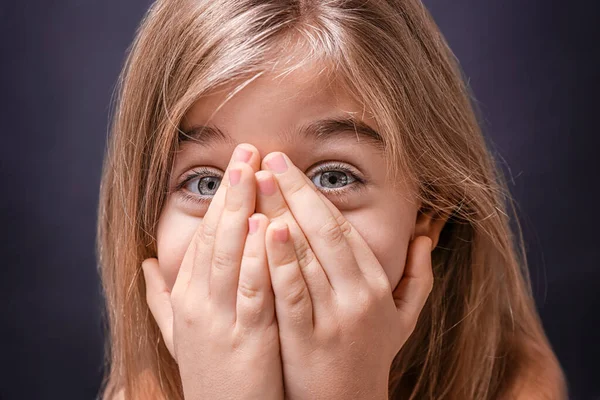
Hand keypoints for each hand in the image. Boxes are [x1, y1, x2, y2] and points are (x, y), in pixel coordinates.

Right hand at [142, 144, 283, 399]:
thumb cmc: (210, 373)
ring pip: (229, 255)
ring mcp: (220, 319)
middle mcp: (197, 302)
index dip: (219, 199)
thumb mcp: (180, 334)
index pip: (202, 236)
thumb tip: (146, 266)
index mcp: (186, 297)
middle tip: (246, 150)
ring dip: (242, 211)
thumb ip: (161, 298)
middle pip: (214, 236)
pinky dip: (257, 257)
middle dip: (231, 191)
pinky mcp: (246, 337)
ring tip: (254, 172)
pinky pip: (252, 290)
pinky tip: (268, 227)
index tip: (235, 166)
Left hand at [256, 152, 433, 399]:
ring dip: (279, 214)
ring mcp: (333, 318)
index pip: (342, 228)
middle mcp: (358, 296)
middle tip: (267, 159)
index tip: (287, 167)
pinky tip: (260, 230)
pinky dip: (276, 259)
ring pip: (305, 256)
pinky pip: (291, 292)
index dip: (313, 193)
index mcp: (376, 285)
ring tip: (255, 183)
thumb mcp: (403, 321)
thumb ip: (419, 279)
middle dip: (293, 191)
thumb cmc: (369, 358)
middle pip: (323, 232)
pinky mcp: (307, 340)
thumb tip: (426, 238)